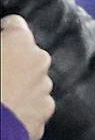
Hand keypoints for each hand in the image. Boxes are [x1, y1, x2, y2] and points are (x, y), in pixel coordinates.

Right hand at [0, 13, 51, 139]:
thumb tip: (0, 51)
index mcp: (21, 42)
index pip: (14, 24)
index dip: (2, 31)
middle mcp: (40, 63)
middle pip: (27, 54)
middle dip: (12, 59)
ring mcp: (45, 91)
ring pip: (32, 80)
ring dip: (18, 83)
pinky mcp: (44, 115)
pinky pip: (32, 104)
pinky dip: (21, 106)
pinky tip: (4, 113)